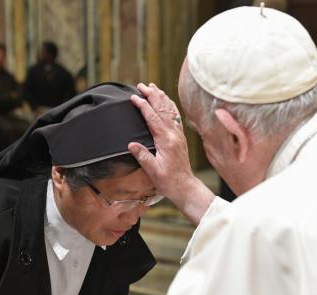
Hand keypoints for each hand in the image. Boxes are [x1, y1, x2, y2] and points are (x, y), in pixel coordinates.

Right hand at [129, 83, 214, 224]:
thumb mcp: (153, 171)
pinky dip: (170, 106)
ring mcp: (178, 135)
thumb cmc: (168, 181)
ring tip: (152, 87)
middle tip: (141, 85)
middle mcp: (174, 135)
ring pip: (170, 111)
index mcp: (166, 141)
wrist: (185, 187)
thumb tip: (131, 144)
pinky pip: (175, 117)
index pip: (153, 118)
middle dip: (152, 95)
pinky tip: (166, 100)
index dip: (143, 106)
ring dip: (161, 97)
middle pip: (162, 110)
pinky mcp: (180, 137)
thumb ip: (143, 156)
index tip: (134, 97)